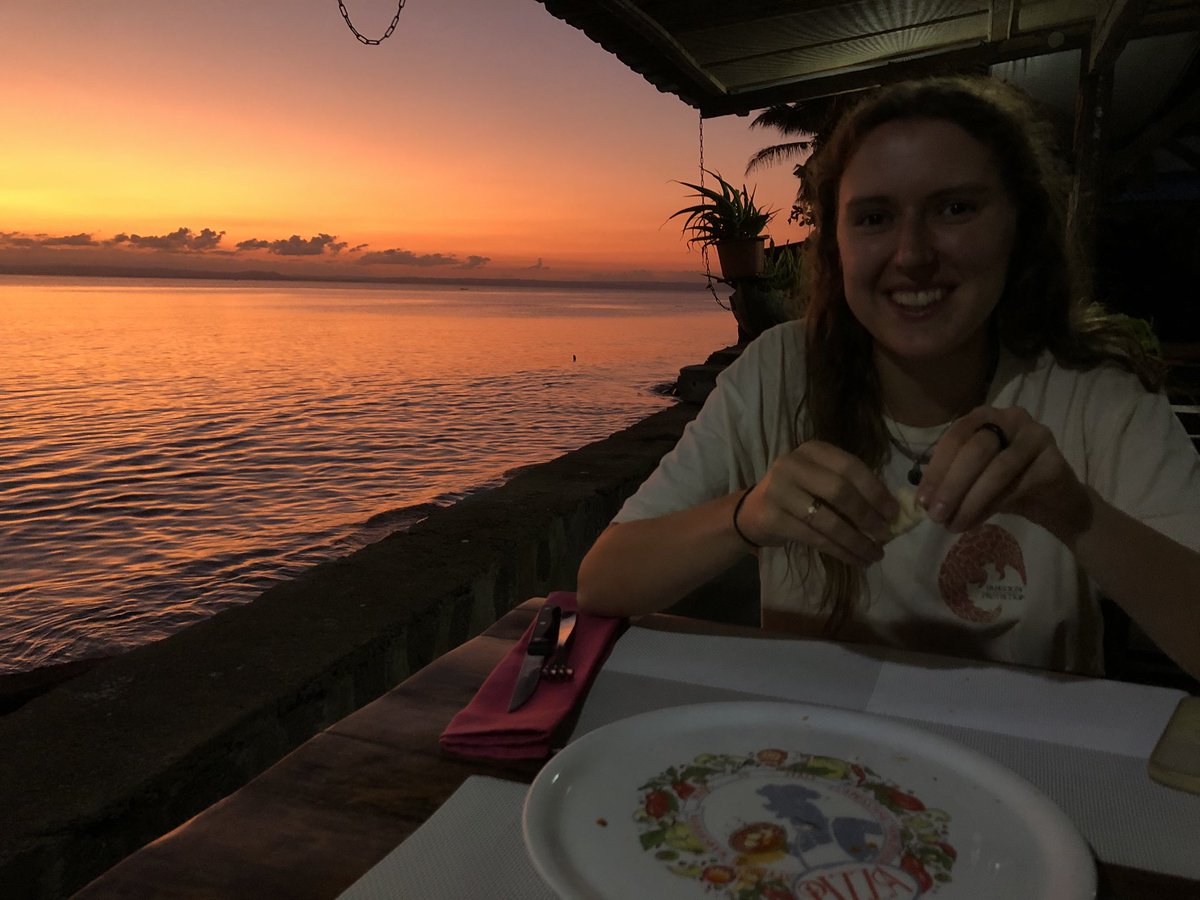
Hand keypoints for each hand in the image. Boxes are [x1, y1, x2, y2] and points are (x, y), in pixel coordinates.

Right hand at [737, 441, 897, 565]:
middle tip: (885, 535)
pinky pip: (815, 537)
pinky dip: (839, 551)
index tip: (894, 513)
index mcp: (812, 450)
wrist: (754, 512)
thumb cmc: (799, 495)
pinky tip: (855, 560)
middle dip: (867, 516)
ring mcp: (779, 490)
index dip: (876, 491)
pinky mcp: (773, 518)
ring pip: (828, 519)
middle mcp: (792, 464)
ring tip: (874, 554)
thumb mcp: (822, 481)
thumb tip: (892, 513)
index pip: (851, 467)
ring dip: (856, 540)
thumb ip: (852, 489)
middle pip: (839, 490)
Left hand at [917, 406, 1091, 540]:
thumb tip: (924, 501)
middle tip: (936, 515)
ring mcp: (1036, 437)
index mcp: (986, 416)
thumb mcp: (974, 478)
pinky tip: (976, 522)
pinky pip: (1017, 486)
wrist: (1056, 501)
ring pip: (996, 470)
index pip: (955, 438)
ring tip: (954, 525)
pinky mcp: (1054, 462)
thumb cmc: (1008, 484)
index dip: (936, 470)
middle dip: (952, 486)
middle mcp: (1011, 418)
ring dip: (970, 501)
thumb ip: (951, 480)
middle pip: (975, 451)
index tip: (922, 501)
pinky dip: (992, 506)